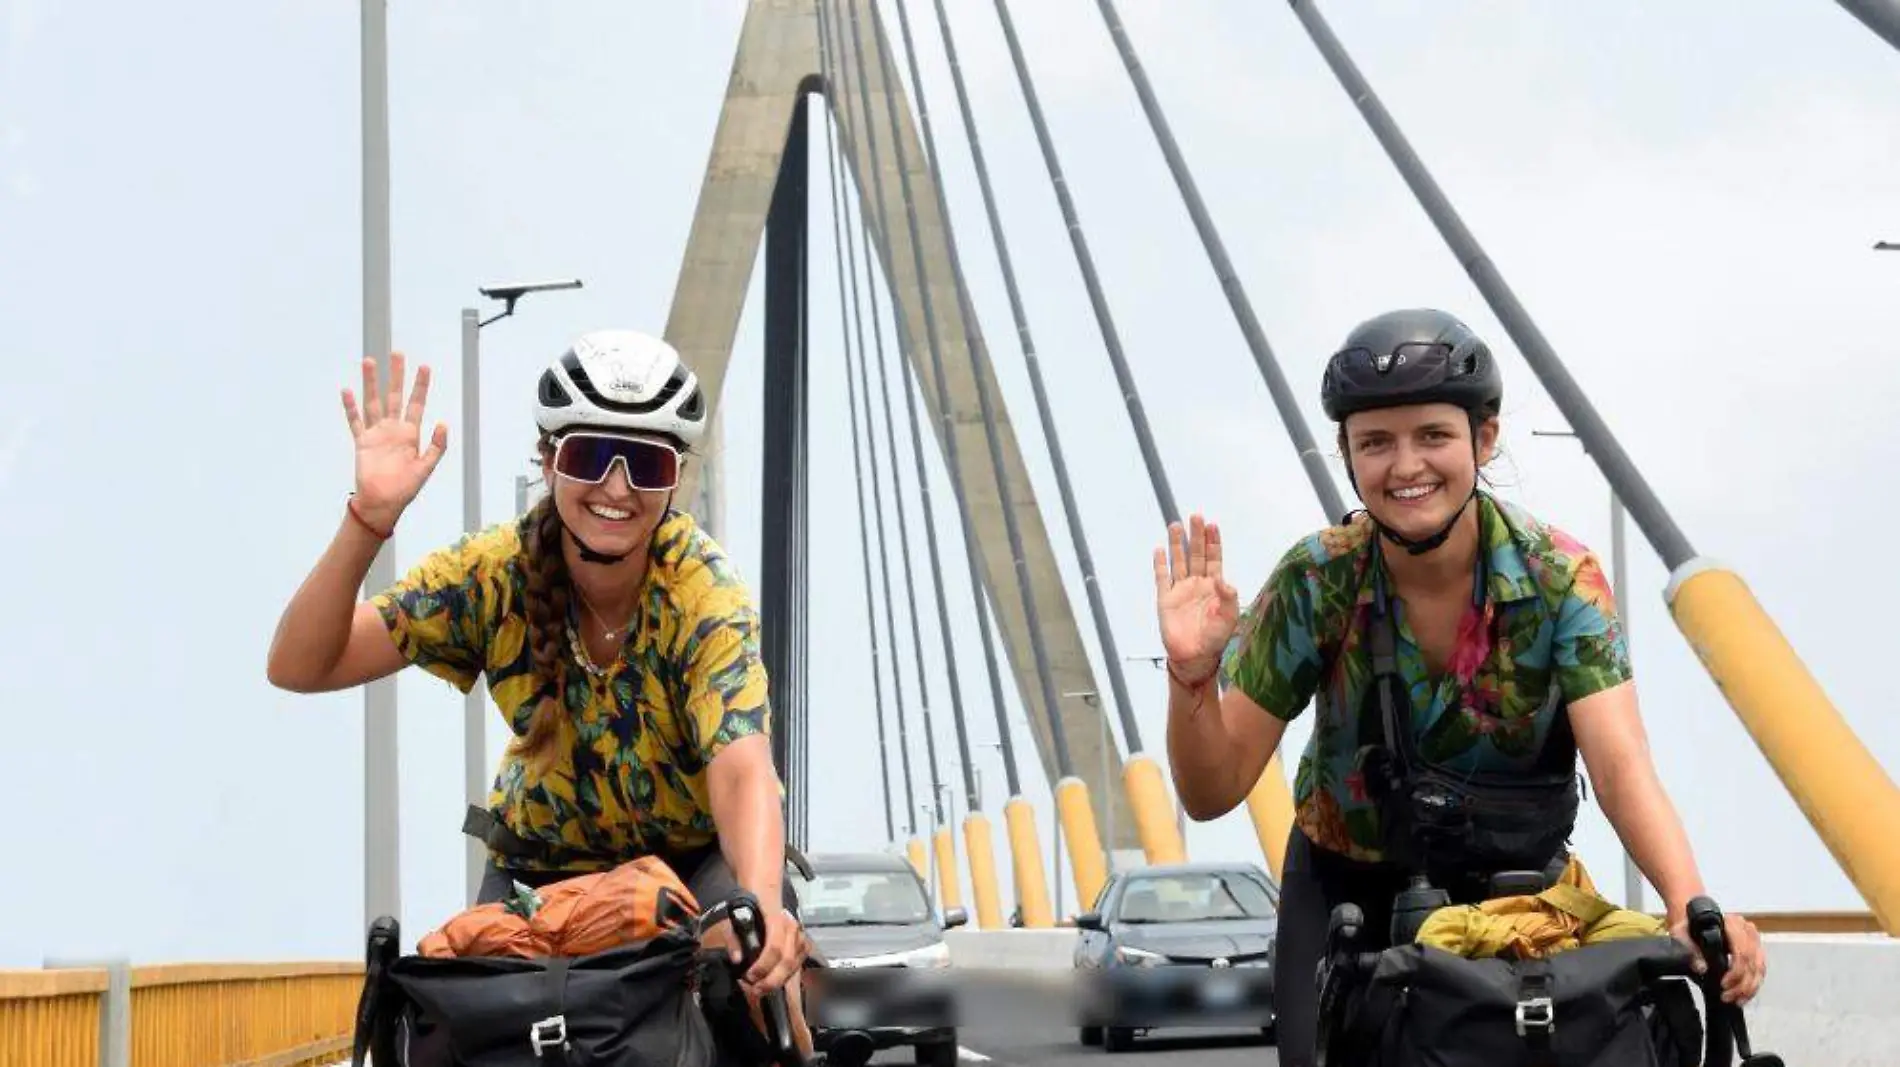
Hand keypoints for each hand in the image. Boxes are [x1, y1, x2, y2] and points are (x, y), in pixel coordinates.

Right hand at [341, 352, 447, 529]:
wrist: (382, 502)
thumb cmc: (405, 489)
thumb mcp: (426, 467)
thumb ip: (436, 446)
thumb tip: (443, 424)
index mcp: (411, 434)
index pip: (416, 403)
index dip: (420, 385)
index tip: (424, 367)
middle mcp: (393, 429)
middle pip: (394, 395)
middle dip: (396, 375)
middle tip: (397, 353)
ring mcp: (376, 434)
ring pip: (373, 402)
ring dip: (371, 383)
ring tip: (369, 362)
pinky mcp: (362, 442)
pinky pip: (355, 421)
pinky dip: (351, 407)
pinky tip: (347, 391)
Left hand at [733, 906, 805, 994]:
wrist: (765, 896)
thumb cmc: (749, 910)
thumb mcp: (734, 921)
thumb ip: (734, 940)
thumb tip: (737, 959)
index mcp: (775, 919)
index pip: (774, 948)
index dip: (763, 966)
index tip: (749, 977)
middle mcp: (792, 927)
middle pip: (787, 961)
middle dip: (771, 980)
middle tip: (756, 990)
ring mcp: (800, 935)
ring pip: (794, 965)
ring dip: (779, 981)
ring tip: (762, 988)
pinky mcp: (803, 943)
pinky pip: (799, 963)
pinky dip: (788, 975)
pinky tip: (775, 979)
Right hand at [1153, 513, 1239, 685]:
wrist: (1195, 657)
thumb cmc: (1215, 639)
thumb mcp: (1229, 618)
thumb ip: (1228, 598)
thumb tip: (1223, 579)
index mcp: (1214, 587)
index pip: (1214, 558)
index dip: (1213, 542)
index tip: (1212, 525)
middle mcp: (1197, 584)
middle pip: (1196, 554)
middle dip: (1197, 536)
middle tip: (1196, 517)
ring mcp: (1180, 590)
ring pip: (1179, 561)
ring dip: (1178, 544)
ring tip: (1176, 525)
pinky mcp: (1165, 599)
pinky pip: (1161, 577)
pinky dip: (1160, 564)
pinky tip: (1159, 550)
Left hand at [1669, 910, 1764, 1004]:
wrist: (1694, 921)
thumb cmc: (1689, 926)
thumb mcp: (1681, 934)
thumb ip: (1689, 949)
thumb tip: (1702, 968)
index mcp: (1731, 922)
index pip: (1742, 951)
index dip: (1736, 971)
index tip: (1724, 985)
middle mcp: (1746, 929)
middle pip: (1752, 962)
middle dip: (1741, 984)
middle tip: (1727, 997)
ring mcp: (1753, 940)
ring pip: (1759, 968)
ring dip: (1748, 988)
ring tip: (1735, 1000)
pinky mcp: (1756, 950)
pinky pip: (1760, 971)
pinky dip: (1753, 986)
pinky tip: (1743, 996)